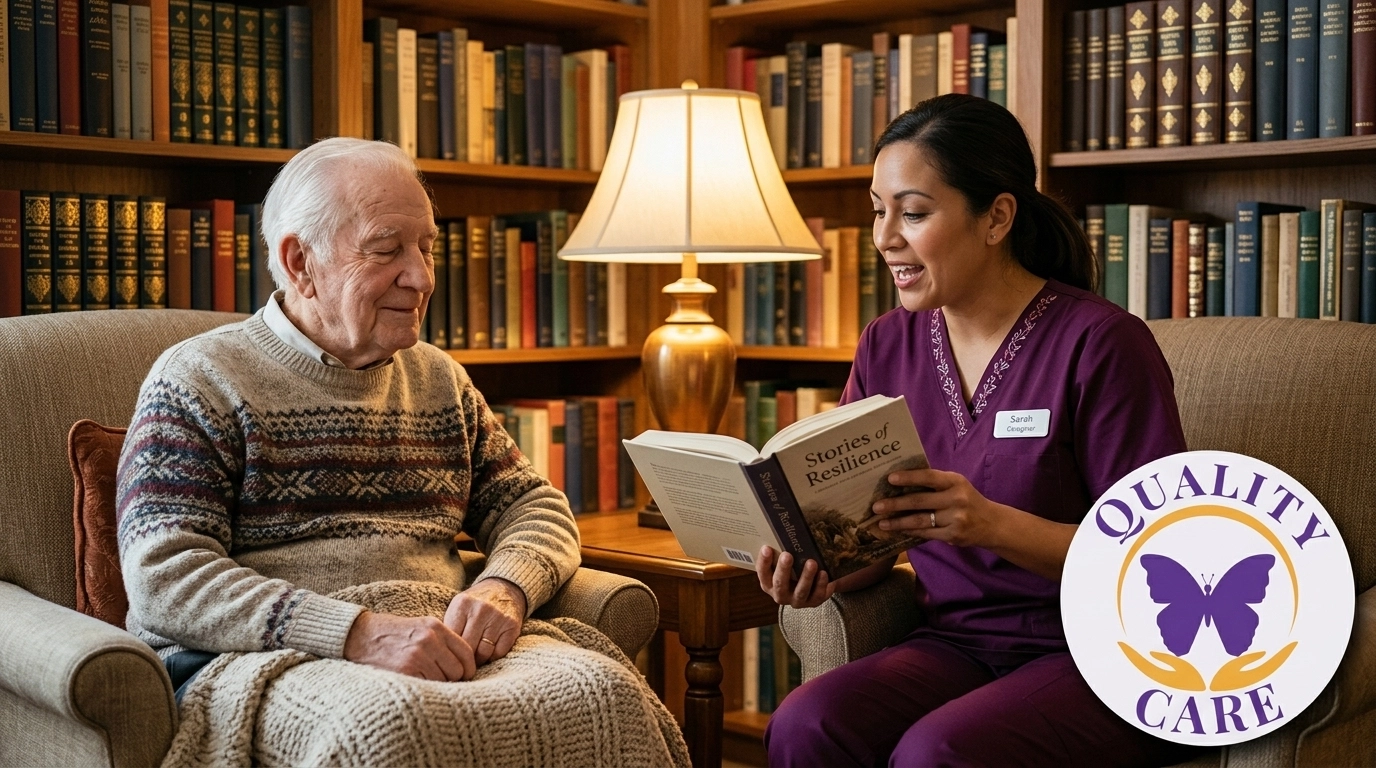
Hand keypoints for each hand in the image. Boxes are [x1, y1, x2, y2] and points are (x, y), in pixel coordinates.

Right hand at [343, 610, 475, 680]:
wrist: (360, 635)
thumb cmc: (392, 633)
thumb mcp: (420, 626)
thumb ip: (442, 641)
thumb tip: (463, 664)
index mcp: (436, 628)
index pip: (467, 653)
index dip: (468, 668)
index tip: (463, 675)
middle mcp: (430, 640)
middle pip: (458, 670)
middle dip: (452, 678)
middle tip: (440, 680)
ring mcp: (418, 656)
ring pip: (443, 681)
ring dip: (437, 685)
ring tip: (424, 680)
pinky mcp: (406, 671)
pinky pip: (427, 687)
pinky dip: (423, 689)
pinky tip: (414, 683)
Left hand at [444, 578, 525, 665]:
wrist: (504, 589)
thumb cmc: (475, 603)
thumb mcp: (458, 607)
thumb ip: (449, 627)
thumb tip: (442, 653)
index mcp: (462, 604)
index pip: (452, 638)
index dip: (450, 650)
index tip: (450, 655)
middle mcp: (481, 609)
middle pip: (468, 647)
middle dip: (464, 658)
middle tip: (462, 661)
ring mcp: (498, 617)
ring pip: (484, 653)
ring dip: (479, 659)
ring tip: (475, 657)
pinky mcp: (512, 626)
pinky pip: (499, 653)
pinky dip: (493, 656)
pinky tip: (490, 651)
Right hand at [755, 546, 833, 608]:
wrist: (811, 586)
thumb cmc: (793, 569)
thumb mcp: (783, 564)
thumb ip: (779, 554)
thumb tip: (781, 529)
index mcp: (769, 584)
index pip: (763, 573)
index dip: (763, 562)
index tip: (766, 547)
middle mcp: (780, 595)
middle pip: (779, 584)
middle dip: (783, 570)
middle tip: (787, 555)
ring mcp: (797, 601)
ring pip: (800, 591)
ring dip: (806, 577)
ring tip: (811, 562)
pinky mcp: (813, 603)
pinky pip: (817, 596)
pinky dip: (821, 585)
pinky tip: (824, 573)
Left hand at [870, 468, 1005, 548]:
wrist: (991, 523)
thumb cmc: (967, 500)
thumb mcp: (956, 486)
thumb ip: (935, 484)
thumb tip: (900, 482)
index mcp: (955, 481)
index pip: (928, 477)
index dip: (909, 477)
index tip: (890, 478)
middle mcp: (956, 498)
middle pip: (919, 501)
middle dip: (895, 504)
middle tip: (876, 506)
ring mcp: (955, 518)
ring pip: (920, 520)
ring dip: (898, 521)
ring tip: (881, 522)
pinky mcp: (953, 534)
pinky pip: (926, 533)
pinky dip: (910, 531)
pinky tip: (898, 529)